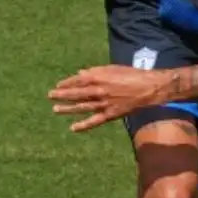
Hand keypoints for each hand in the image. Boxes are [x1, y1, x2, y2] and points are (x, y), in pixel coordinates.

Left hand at [49, 65, 176, 132]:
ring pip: (82, 107)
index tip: (57, 86)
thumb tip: (80, 73)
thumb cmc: (131, 75)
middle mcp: (98, 90)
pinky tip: (73, 128)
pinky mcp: (110, 114)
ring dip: (68, 109)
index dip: (66, 84)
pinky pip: (94, 121)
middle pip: (76, 94)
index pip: (77, 81)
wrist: (147, 87)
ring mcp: (103, 103)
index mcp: (98, 77)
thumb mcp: (111, 68)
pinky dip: (83, 125)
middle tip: (50, 96)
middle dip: (62, 95)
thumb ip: (95, 71)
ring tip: (56, 110)